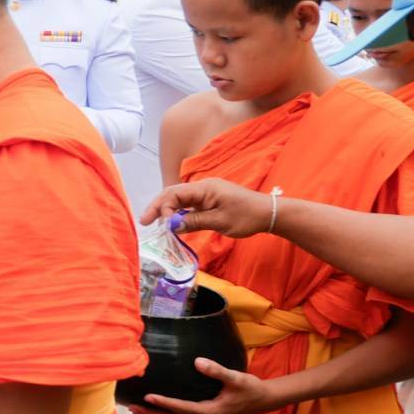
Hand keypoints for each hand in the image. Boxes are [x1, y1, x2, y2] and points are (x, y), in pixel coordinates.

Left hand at [128, 357, 276, 413]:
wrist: (263, 399)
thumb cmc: (250, 388)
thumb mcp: (236, 378)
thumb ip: (217, 370)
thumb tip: (197, 361)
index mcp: (211, 411)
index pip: (183, 408)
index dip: (165, 403)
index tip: (148, 396)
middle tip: (132, 408)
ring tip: (135, 410)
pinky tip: (155, 409)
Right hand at [141, 178, 273, 237]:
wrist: (268, 213)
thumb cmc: (247, 216)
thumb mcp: (219, 221)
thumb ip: (194, 222)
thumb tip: (171, 226)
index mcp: (204, 188)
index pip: (174, 194)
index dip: (163, 208)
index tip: (163, 226)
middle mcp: (202, 187)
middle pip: (172, 194)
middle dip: (157, 207)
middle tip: (144, 222)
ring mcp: (205, 193)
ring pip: (179, 199)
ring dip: (166, 211)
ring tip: (155, 224)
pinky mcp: (209, 200)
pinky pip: (188, 204)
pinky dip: (178, 213)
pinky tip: (173, 223)